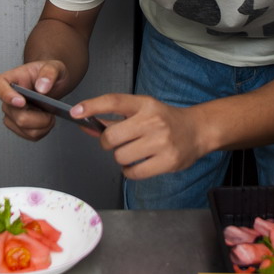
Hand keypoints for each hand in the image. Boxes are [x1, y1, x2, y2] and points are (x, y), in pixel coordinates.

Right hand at [0, 60, 68, 140]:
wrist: (53, 84)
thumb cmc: (49, 74)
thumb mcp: (54, 67)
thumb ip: (49, 73)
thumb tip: (42, 88)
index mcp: (10, 79)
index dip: (5, 95)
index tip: (21, 101)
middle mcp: (6, 98)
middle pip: (17, 115)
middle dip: (39, 117)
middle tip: (51, 108)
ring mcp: (11, 114)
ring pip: (25, 128)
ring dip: (43, 124)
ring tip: (49, 113)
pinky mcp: (18, 126)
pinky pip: (31, 135)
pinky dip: (43, 130)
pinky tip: (47, 120)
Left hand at [71, 94, 207, 179]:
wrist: (197, 130)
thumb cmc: (166, 120)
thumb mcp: (142, 112)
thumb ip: (112, 119)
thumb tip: (85, 123)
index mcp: (145, 105)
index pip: (114, 101)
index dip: (92, 105)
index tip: (75, 112)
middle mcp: (153, 120)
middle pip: (112, 136)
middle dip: (108, 143)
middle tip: (118, 142)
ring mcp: (161, 141)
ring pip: (121, 156)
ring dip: (122, 158)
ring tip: (135, 152)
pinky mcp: (167, 160)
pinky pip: (133, 172)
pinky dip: (130, 171)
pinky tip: (139, 164)